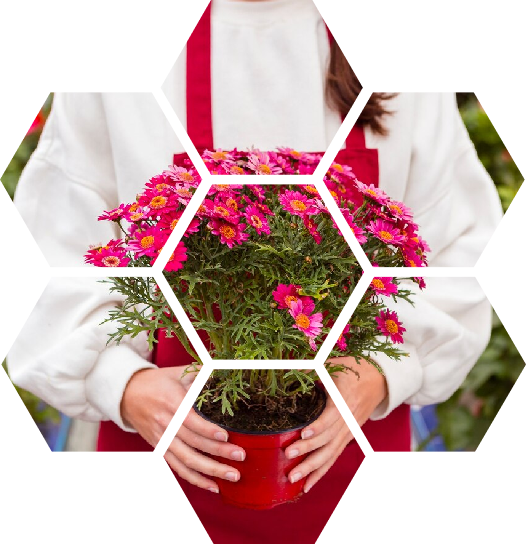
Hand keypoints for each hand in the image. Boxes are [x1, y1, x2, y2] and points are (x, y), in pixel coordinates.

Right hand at [120, 366, 245, 492]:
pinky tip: (213, 485)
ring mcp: (162, 438)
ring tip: (232, 475)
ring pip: (187, 460)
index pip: (191, 420)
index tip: (226, 435)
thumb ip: (201, 372)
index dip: (208, 430)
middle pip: (193, 443)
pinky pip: (178, 467)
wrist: (127, 394)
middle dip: (218, 452)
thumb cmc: (158, 381)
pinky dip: (195, 479)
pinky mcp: (160, 448)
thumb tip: (226, 369)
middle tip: (240, 456)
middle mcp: (166, 423)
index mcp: (172, 402)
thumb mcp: (178, 372)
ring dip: (210, 471)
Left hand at [284, 358, 386, 492]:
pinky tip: (307, 485)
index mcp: (345, 398)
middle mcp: (349, 418)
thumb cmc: (353, 369)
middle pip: (329, 438)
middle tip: (287, 455)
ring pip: (331, 453)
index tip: (303, 433)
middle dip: (308, 449)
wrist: (379, 379)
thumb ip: (309, 371)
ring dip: (312, 468)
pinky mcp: (347, 437)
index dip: (319, 425)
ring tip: (293, 478)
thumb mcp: (332, 364)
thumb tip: (284, 375)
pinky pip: (334, 457)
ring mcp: (349, 430)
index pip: (332, 415)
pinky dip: (321, 472)